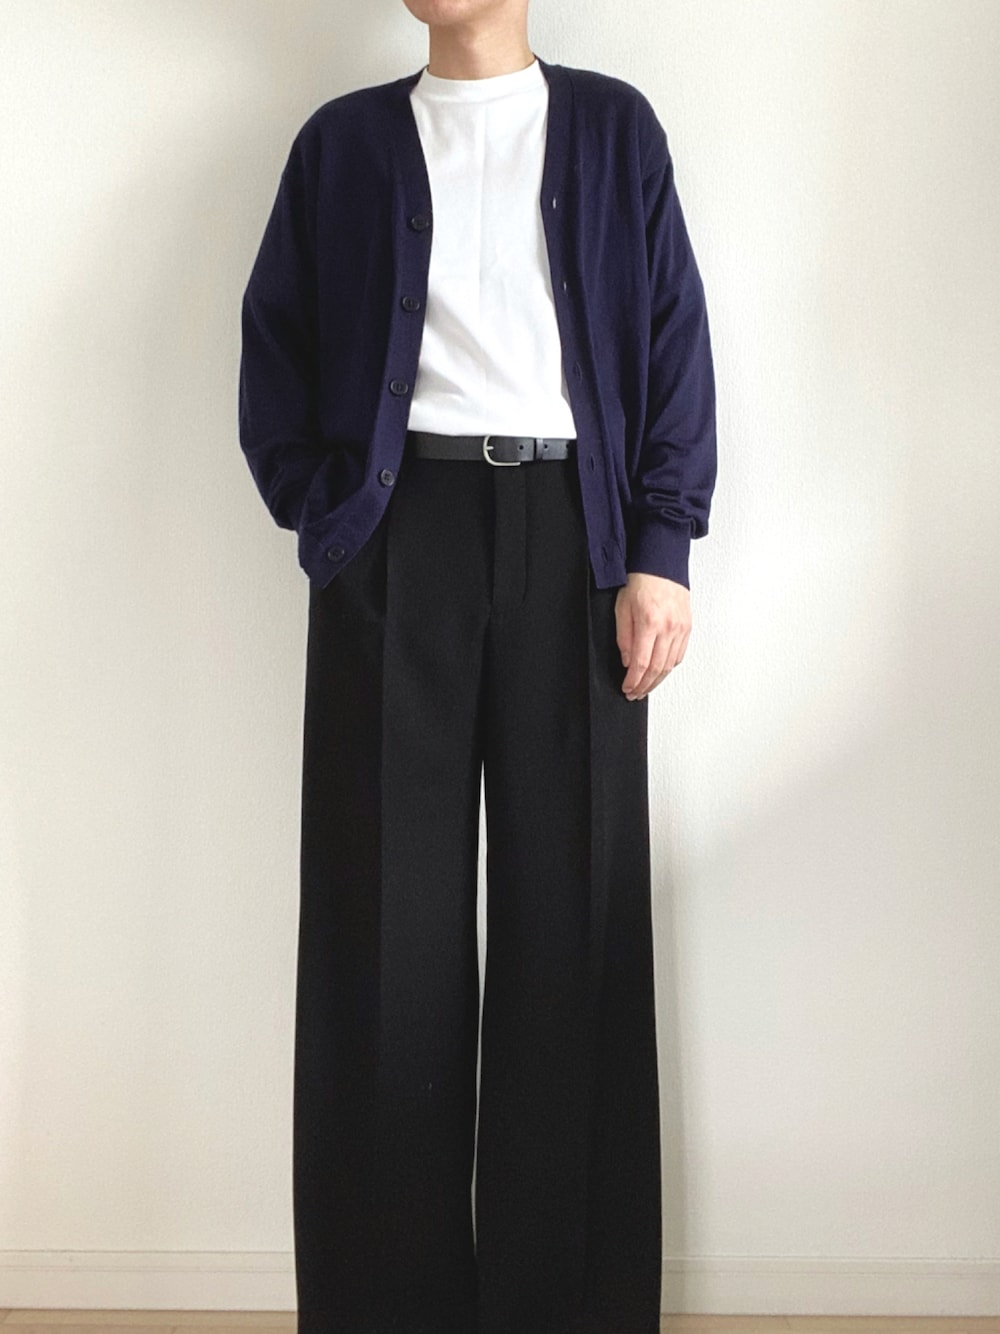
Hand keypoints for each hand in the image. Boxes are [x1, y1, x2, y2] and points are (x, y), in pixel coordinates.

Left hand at [614, 572, 690, 699]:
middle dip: (644, 685)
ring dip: (657, 680)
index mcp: (650, 622)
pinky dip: (669, 667)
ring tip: (646, 687)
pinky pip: (680, 654)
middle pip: (657, 668)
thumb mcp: (622, 607)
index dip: (633, 681)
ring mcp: (681, 628)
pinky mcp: (687, 626)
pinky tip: (660, 672)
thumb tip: (627, 661)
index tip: (627, 688)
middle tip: (634, 693)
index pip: (641, 663)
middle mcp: (669, 627)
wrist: (661, 563)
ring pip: (670, 665)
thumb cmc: (640, 580)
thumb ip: (624, 637)